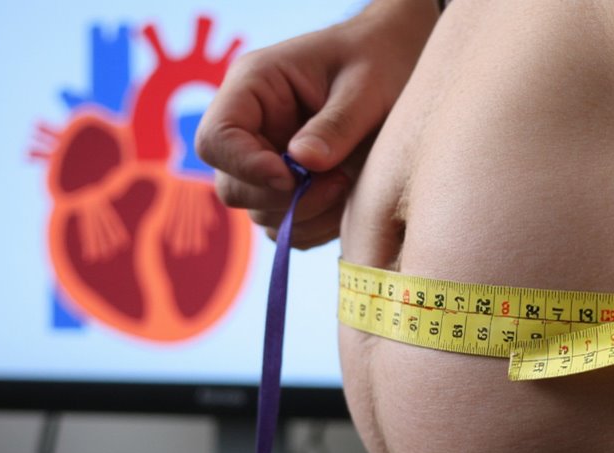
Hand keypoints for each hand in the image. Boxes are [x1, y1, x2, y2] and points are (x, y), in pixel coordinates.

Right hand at [195, 0, 436, 248]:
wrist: (398, 69)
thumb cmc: (381, 63)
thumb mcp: (366, 88)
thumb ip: (336, 124)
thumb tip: (302, 162)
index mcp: (253, 86)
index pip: (216, 139)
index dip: (246, 167)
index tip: (293, 177)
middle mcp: (250, 126)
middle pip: (232, 186)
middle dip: (284, 198)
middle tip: (338, 182)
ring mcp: (266, 161)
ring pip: (261, 214)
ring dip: (306, 215)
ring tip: (349, 184)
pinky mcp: (289, 188)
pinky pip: (288, 228)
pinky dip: (317, 226)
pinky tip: (348, 200)